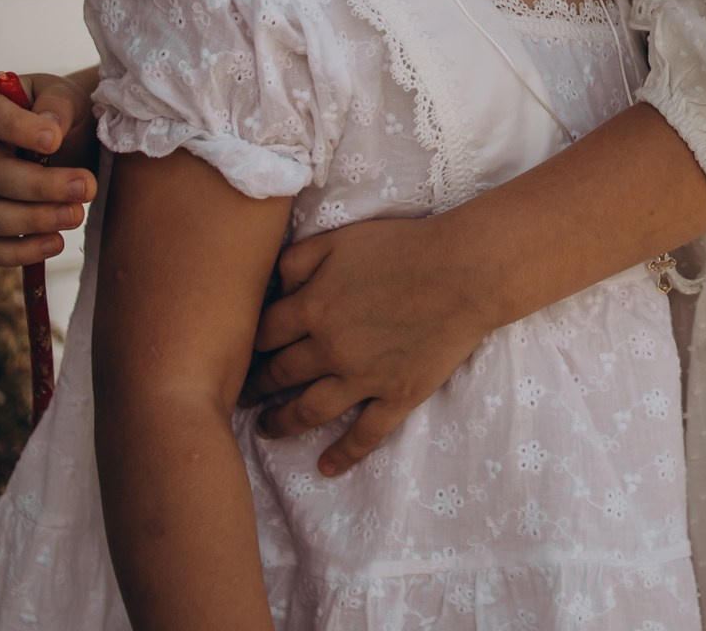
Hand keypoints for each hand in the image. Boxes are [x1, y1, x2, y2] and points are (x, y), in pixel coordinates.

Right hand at [0, 71, 100, 264]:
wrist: (70, 139)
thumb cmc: (63, 113)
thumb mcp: (67, 95)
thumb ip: (58, 104)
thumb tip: (51, 129)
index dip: (16, 128)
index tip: (55, 140)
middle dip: (41, 186)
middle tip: (87, 187)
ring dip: (32, 221)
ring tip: (76, 215)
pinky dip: (19, 252)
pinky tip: (56, 243)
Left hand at [244, 215, 503, 477]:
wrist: (466, 271)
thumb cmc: (404, 247)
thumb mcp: (341, 238)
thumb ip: (298, 259)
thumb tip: (273, 285)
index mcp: (313, 306)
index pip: (264, 333)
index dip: (249, 344)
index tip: (239, 354)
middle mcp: (330, 348)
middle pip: (279, 375)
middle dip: (255, 387)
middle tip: (241, 397)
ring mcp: (363, 377)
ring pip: (309, 410)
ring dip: (282, 423)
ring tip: (266, 430)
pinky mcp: (397, 395)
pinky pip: (365, 433)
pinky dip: (344, 454)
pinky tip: (326, 467)